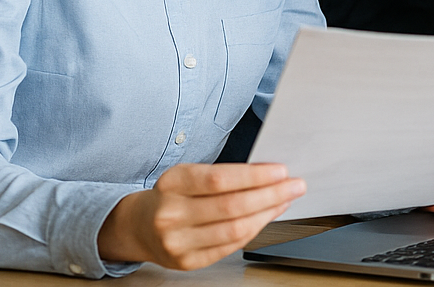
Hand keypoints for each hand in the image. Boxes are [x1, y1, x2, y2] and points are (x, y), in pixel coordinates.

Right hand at [97, 162, 305, 269]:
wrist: (138, 227)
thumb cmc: (172, 195)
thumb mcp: (188, 175)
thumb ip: (224, 175)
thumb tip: (269, 173)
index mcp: (172, 184)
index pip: (219, 179)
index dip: (254, 176)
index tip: (281, 171)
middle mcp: (171, 214)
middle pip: (231, 206)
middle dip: (271, 194)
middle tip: (295, 185)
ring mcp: (177, 242)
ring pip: (234, 229)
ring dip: (268, 213)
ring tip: (286, 200)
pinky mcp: (186, 262)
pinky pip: (230, 246)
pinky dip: (254, 230)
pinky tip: (267, 217)